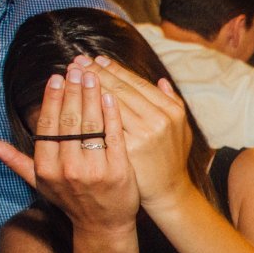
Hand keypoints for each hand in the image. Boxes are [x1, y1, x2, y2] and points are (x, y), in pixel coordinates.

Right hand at [0, 65, 137, 235]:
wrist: (103, 225)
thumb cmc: (70, 200)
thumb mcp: (39, 182)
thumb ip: (15, 160)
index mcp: (47, 168)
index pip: (48, 125)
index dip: (52, 99)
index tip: (57, 77)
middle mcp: (69, 169)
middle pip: (70, 121)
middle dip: (73, 91)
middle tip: (76, 68)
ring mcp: (95, 170)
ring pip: (92, 125)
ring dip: (91, 96)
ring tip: (91, 75)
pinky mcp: (120, 171)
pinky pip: (114, 136)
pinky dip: (112, 114)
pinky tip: (110, 95)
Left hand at [80, 55, 194, 212]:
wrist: (167, 192)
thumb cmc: (171, 159)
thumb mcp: (182, 130)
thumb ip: (174, 103)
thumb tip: (162, 80)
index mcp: (171, 112)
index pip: (136, 83)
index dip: (115, 70)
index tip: (96, 60)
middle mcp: (157, 122)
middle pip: (119, 90)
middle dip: (95, 73)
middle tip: (76, 61)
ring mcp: (141, 137)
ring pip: (107, 105)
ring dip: (86, 88)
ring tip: (70, 75)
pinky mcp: (125, 152)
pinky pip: (100, 127)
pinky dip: (85, 112)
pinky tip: (72, 103)